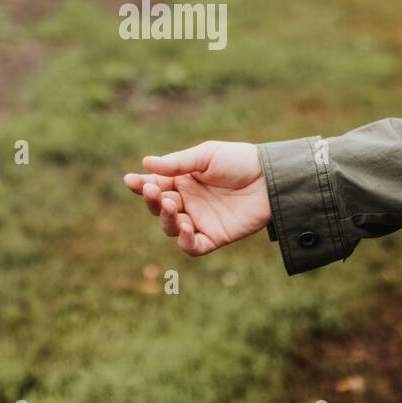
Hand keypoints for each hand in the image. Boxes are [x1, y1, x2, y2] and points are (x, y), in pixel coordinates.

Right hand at [123, 141, 271, 256]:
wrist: (271, 178)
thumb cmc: (239, 161)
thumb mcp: (206, 156)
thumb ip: (177, 163)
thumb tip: (145, 163)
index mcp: (183, 180)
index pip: (155, 185)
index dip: (141, 185)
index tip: (130, 180)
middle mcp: (188, 201)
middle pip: (159, 208)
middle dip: (153, 200)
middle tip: (154, 190)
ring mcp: (200, 220)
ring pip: (171, 228)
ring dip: (166, 219)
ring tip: (172, 205)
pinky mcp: (215, 237)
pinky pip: (192, 246)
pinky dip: (184, 241)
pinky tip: (184, 226)